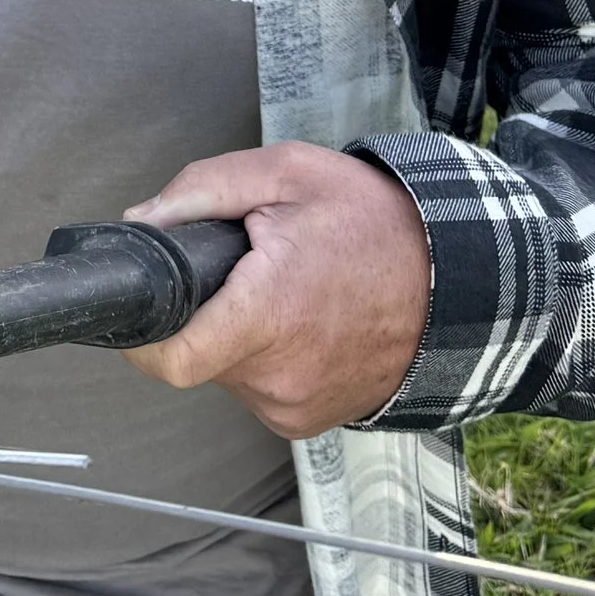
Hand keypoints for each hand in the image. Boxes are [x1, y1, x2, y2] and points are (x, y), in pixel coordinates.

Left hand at [123, 142, 430, 439]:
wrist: (454, 283)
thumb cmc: (375, 224)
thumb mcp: (286, 173)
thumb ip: (201, 192)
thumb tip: (139, 223)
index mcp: (265, 316)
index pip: (171, 357)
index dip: (141, 334)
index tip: (145, 304)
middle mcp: (276, 376)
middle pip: (197, 351)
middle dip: (206, 308)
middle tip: (246, 268)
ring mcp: (293, 405)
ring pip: (226, 369)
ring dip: (237, 331)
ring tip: (284, 289)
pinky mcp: (306, 421)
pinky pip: (258, 387)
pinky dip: (265, 355)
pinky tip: (301, 321)